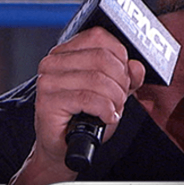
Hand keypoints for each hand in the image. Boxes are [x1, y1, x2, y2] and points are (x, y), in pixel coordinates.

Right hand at [32, 27, 144, 171]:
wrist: (64, 147)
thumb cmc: (84, 118)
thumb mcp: (112, 93)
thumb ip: (127, 77)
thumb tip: (136, 66)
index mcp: (66, 52)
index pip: (99, 36)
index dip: (120, 57)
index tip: (124, 77)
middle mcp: (53, 62)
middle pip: (102, 58)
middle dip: (120, 82)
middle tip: (120, 99)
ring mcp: (47, 81)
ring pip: (97, 79)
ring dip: (114, 99)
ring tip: (112, 110)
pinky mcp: (47, 101)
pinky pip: (88, 98)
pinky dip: (105, 110)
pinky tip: (106, 117)